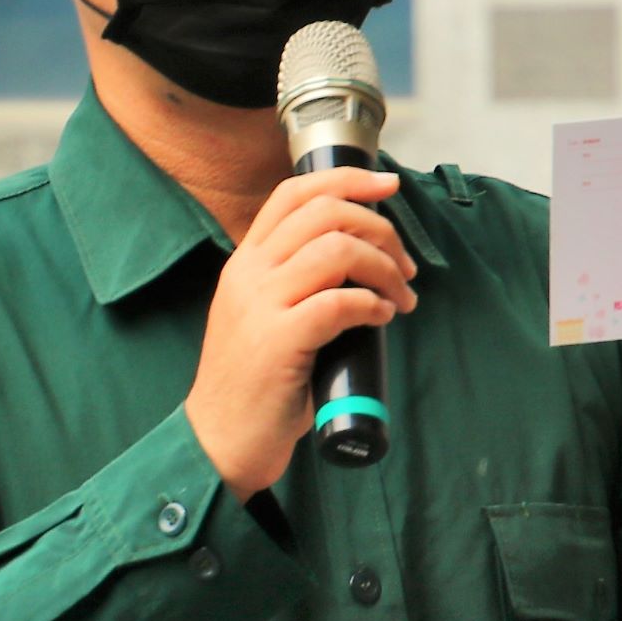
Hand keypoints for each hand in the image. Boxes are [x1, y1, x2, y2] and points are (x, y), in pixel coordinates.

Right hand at [186, 166, 417, 495]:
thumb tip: (359, 263)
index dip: (346, 180)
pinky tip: (380, 319)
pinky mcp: (278, 341)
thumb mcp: (262, 317)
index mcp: (245, 262)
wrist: (217, 440)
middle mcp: (249, 274)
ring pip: (337, 250)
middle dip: (380, 229)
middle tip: (404, 266)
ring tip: (401, 298)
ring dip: (384, 269)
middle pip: (324, 212)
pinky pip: (339, 302)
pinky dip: (372, 305)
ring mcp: (261, 305)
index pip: (293, 194)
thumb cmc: (252, 385)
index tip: (386, 186)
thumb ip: (293, 283)